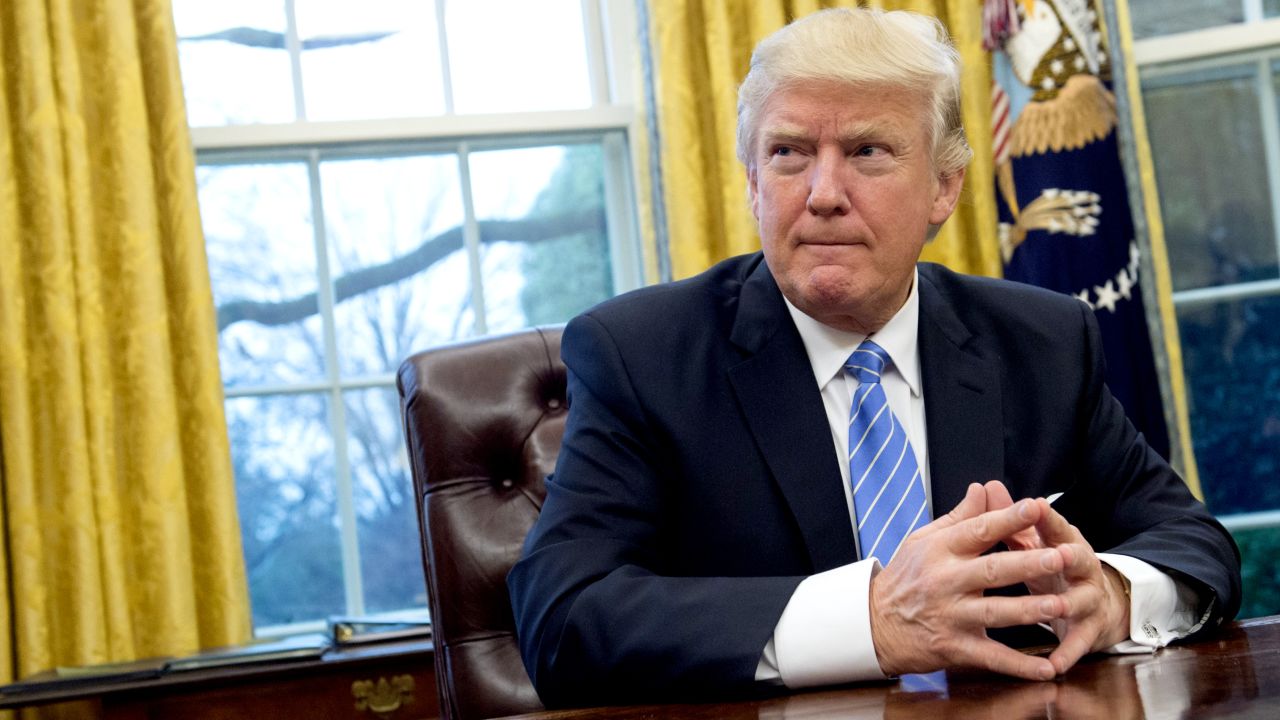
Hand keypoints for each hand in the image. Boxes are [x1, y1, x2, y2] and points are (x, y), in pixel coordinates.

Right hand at [869, 483, 1066, 680]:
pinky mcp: (954, 647)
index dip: (1008, 518)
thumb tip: (983, 488)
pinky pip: (991, 657)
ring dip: (1030, 610)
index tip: (1036, 507)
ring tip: (1060, 604)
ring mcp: (951, 616)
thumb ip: (958, 518)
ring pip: (996, 613)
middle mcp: (945, 582)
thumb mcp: (923, 541)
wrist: (874, 625)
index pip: (978, 530)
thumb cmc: (904, 578)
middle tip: (1061, 556)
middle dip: (1029, 563)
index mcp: (940, 551)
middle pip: (994, 571)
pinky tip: (1046, 668)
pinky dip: (1019, 665)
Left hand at [984, 481, 1131, 673]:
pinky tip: (1053, 665)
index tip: (1034, 504)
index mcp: (1063, 541)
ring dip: (1067, 604)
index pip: (1054, 525)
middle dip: (1065, 556)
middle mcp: (1079, 567)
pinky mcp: (1088, 630)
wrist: (1094, 605)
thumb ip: (1010, 519)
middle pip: (1075, 558)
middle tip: (1056, 553)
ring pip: (1079, 601)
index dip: (1046, 516)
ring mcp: (1087, 599)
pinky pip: (1078, 643)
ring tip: (1055, 608)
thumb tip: (986, 485)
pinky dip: (1066, 653)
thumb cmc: (1052, 567)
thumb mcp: (1033, 542)